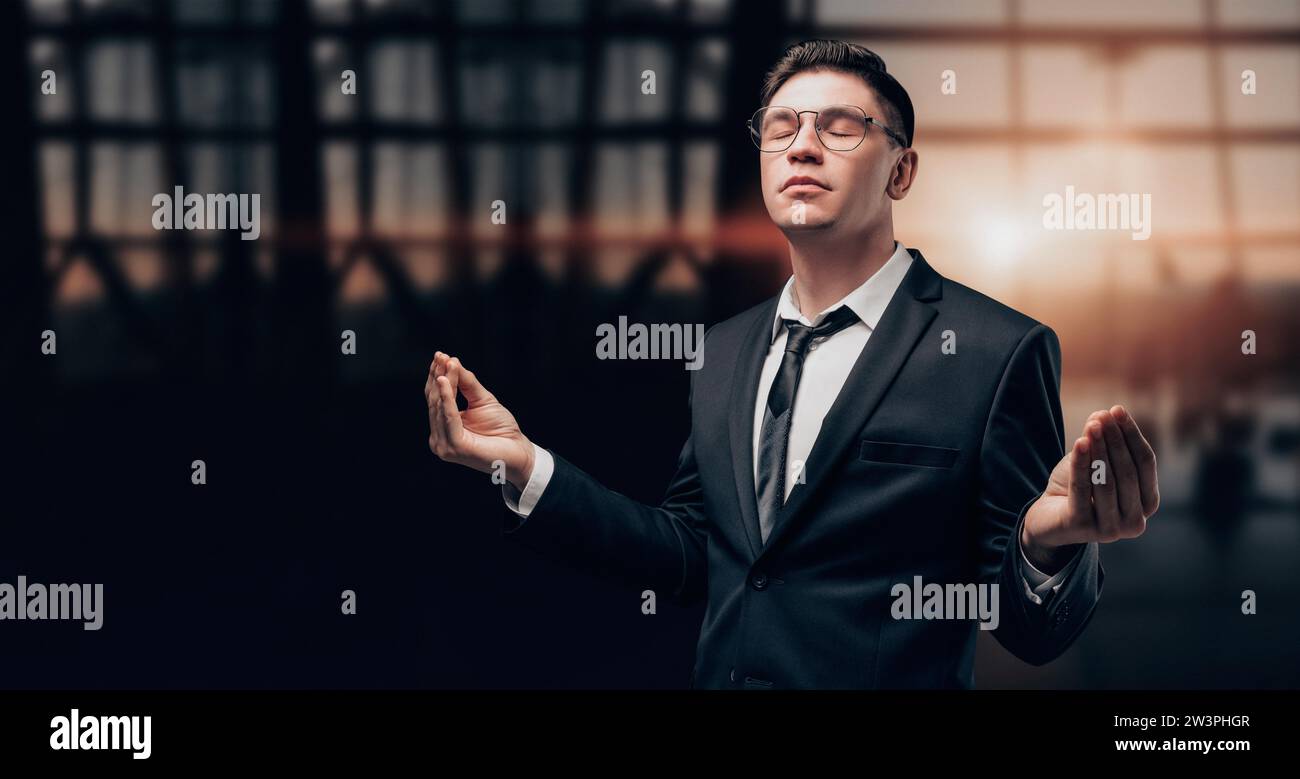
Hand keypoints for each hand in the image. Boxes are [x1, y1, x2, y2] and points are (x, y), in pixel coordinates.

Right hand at [425, 352, 534, 490]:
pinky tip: (445, 382)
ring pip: (440, 406)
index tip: (440, 355)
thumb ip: (467, 383)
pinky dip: (447, 398)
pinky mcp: (453, 447)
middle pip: (435, 401)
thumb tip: (453, 362)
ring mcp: (444, 444)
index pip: (436, 398)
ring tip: (446, 363)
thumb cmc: (502, 429)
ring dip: (444, 382)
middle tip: (441, 356)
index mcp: (444, 427)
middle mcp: (439, 437)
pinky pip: (447, 417)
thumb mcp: (482, 400)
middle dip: (438, 376)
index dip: (437, 376)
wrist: (518, 451)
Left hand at [1021, 405, 1159, 572]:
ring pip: (1107, 481)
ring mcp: (1110, 529)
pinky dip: (1081, 464)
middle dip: (1115, 440)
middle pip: (1128, 472)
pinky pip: (1082, 489)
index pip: (1145, 463)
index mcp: (1147, 504)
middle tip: (1102, 416)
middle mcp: (1135, 522)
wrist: (1049, 518)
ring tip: (1091, 425)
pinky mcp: (1082, 528)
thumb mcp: (1094, 462)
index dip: (1132, 435)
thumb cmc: (1080, 490)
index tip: (1117, 410)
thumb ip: (1102, 441)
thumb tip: (1104, 413)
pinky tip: (1079, 442)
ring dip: (1099, 449)